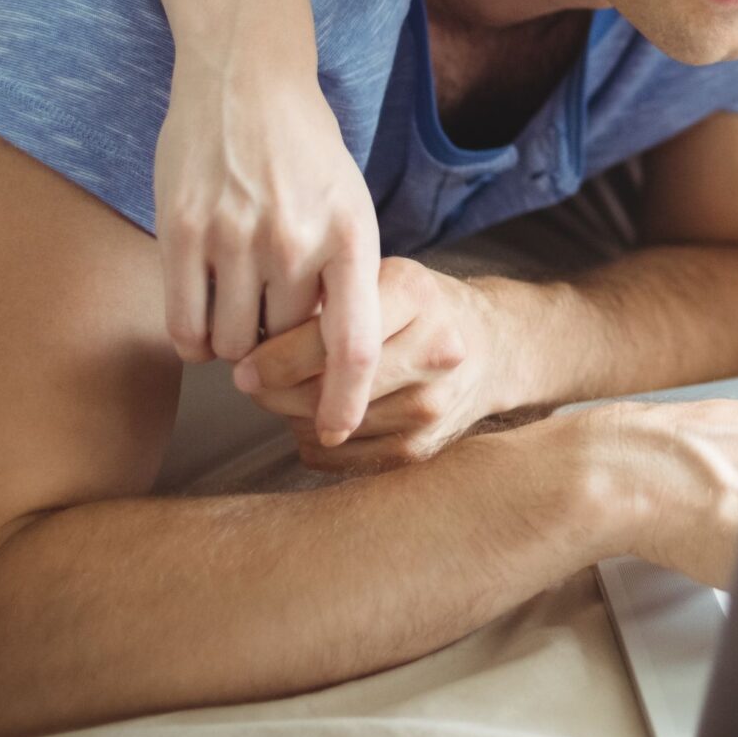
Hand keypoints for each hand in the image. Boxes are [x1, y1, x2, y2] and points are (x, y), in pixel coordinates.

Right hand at [155, 52, 383, 441]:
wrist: (246, 79)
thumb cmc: (304, 151)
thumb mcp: (347, 207)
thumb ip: (340, 277)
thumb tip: (327, 357)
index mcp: (351, 237)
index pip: (353, 345)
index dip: (345, 401)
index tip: (335, 432)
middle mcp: (295, 240)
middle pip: (284, 347)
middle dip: (279, 359)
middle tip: (270, 340)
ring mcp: (236, 236)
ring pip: (230, 344)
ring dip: (232, 348)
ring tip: (237, 314)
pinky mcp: (182, 231)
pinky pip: (183, 324)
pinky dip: (191, 341)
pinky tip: (200, 325)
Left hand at [234, 257, 499, 472]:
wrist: (495, 346)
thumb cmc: (418, 307)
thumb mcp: (381, 278)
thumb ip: (323, 302)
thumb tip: (246, 352)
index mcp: (415, 293)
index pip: (327, 338)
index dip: (272, 358)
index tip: (242, 364)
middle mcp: (432, 349)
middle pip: (321, 389)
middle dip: (272, 390)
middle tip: (251, 381)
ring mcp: (431, 404)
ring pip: (323, 428)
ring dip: (290, 416)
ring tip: (292, 391)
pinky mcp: (423, 447)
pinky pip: (336, 459)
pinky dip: (313, 441)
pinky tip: (320, 416)